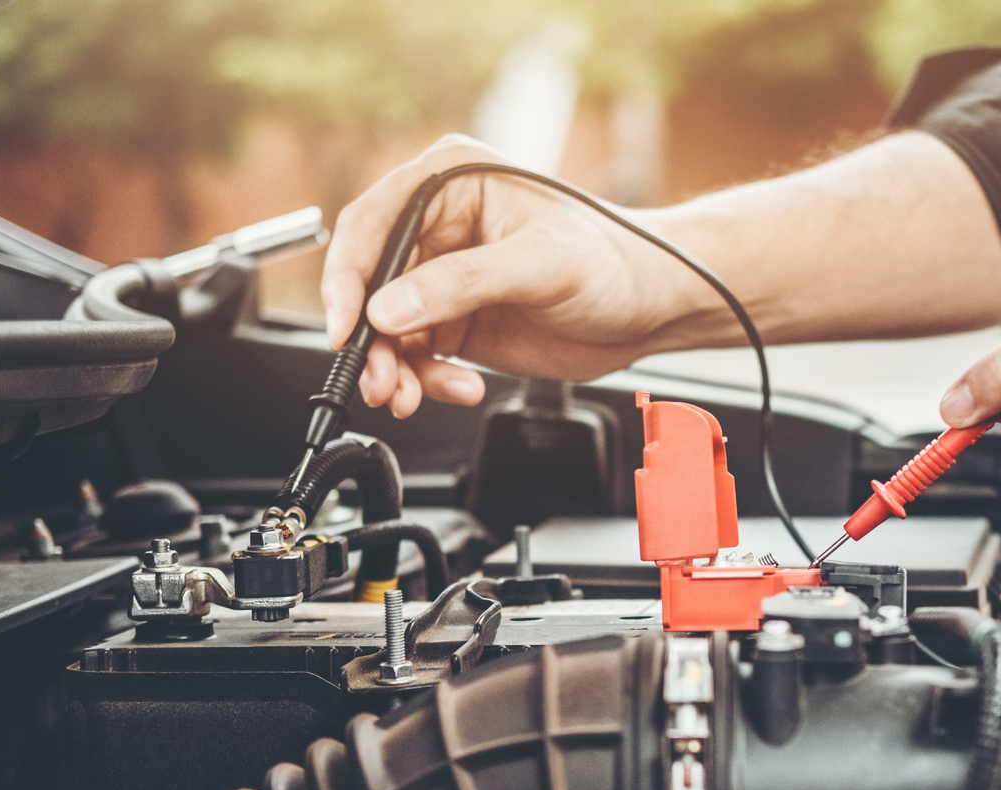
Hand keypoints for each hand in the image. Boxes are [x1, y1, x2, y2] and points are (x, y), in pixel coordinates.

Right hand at [320, 135, 707, 415]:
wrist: (653, 306)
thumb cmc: (617, 260)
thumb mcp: (542, 263)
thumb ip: (464, 282)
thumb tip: (391, 307)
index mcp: (452, 182)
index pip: (373, 223)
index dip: (348, 275)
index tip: (347, 324)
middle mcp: (439, 225)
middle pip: (370, 283)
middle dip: (372, 338)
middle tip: (382, 380)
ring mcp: (444, 276)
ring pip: (386, 327)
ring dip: (393, 368)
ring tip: (410, 395)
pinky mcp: (456, 319)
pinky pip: (415, 354)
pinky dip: (424, 379)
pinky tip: (457, 387)